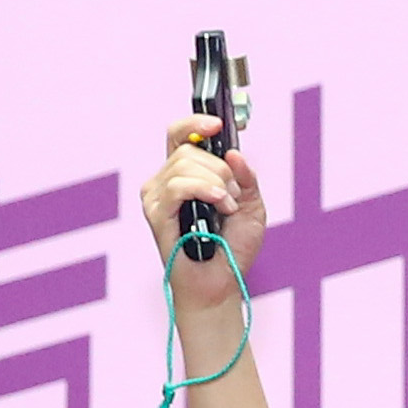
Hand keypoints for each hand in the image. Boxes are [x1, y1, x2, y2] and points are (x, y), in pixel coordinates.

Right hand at [138, 113, 267, 314]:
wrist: (222, 284)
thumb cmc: (232, 249)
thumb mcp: (251, 206)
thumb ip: (245, 177)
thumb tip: (234, 152)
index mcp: (187, 176)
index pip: (179, 135)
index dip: (195, 123)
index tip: (217, 125)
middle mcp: (167, 182)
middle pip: (187, 148)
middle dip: (220, 167)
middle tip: (233, 194)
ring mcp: (158, 197)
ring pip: (183, 163)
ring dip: (215, 182)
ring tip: (227, 206)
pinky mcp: (156, 213)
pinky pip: (176, 185)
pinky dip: (203, 189)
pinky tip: (219, 203)